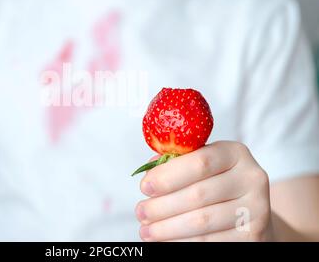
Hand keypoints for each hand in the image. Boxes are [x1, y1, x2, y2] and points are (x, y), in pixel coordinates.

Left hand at [135, 141, 272, 240]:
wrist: (248, 212)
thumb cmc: (214, 183)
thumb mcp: (200, 166)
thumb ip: (176, 163)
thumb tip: (149, 170)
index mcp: (235, 153)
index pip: (200, 162)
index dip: (167, 176)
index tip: (144, 187)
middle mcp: (251, 178)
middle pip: (197, 195)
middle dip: (161, 206)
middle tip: (140, 212)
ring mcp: (256, 208)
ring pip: (201, 222)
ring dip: (167, 228)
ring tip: (146, 230)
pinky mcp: (253, 235)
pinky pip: (209, 242)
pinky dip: (181, 242)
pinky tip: (165, 240)